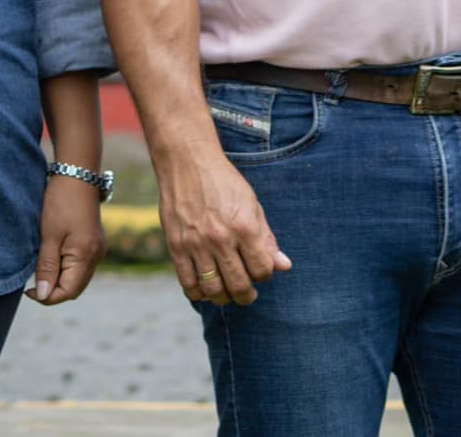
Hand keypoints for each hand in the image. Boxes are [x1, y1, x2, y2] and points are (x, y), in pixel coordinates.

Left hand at [30, 174, 105, 304]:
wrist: (77, 175)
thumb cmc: (61, 203)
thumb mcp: (49, 235)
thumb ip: (46, 267)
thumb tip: (43, 295)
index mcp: (86, 257)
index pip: (68, 292)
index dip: (48, 297)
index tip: (29, 291)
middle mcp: (96, 257)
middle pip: (74, 288)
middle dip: (53, 290)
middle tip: (32, 283)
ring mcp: (97, 250)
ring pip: (78, 278)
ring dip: (59, 279)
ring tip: (40, 269)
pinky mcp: (94, 243)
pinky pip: (80, 266)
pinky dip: (66, 268)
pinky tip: (52, 258)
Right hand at [160, 146, 290, 305]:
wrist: (187, 161)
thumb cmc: (224, 182)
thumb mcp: (253, 205)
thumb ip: (267, 239)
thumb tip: (284, 267)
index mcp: (245, 227)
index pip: (263, 271)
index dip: (264, 274)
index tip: (259, 270)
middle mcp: (221, 238)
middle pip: (239, 285)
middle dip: (246, 295)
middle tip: (246, 294)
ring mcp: (196, 243)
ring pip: (213, 289)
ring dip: (222, 298)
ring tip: (225, 293)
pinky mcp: (176, 245)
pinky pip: (187, 282)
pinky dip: (197, 292)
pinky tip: (204, 287)